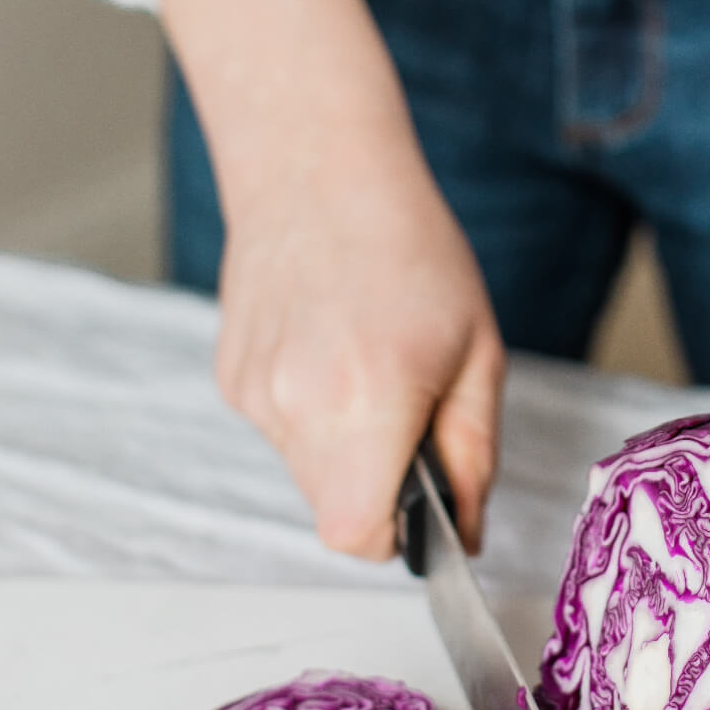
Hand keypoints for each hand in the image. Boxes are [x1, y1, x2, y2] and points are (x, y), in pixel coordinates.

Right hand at [216, 170, 503, 558]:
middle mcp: (296, 405)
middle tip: (408, 416)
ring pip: (308, 474)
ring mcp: (253, 393)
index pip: (357, 534)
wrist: (319, 173)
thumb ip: (474, 457)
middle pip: (334, 512)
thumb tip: (465, 532)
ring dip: (346, 450)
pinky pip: (282, 433)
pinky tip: (330, 354)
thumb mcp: (478, 354)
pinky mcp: (231, 379)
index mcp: (368, 399)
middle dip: (379, 489)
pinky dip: (312, 416)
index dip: (395, 536)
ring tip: (367, 370)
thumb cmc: (412, 252)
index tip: (421, 506)